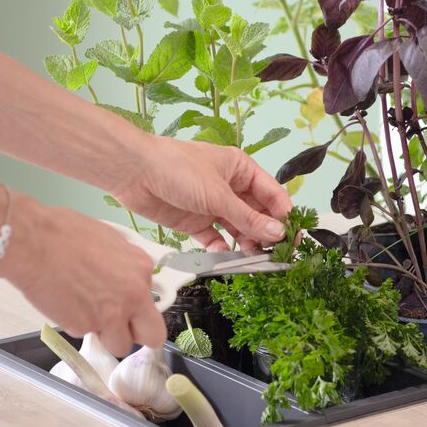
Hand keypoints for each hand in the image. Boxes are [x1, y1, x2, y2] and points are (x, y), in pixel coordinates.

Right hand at [0, 203, 165, 355]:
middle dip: (136, 334)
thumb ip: (125, 267)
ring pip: (119, 345)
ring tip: (85, 311)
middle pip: (152, 336)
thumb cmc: (63, 233)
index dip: (138, 309)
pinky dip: (76, 324)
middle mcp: (133, 295)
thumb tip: (124, 278)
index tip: (129, 310)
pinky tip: (65, 302)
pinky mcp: (83, 327)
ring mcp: (110, 315)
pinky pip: (85, 333)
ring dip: (106, 335)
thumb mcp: (109, 241)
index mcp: (141, 269)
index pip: (155, 304)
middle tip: (120, 326)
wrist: (33, 241)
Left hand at [111, 136, 292, 250]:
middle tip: (274, 254)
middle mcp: (229, 187)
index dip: (283, 216)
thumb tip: (276, 232)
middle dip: (266, 234)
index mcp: (241, 169)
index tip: (292, 237)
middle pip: (257, 215)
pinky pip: (215, 239)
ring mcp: (212, 205)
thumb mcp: (218, 194)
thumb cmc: (175, 167)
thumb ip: (247, 217)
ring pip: (238, 229)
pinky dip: (221, 249)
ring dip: (246, 244)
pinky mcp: (195, 222)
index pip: (272, 195)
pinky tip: (224, 255)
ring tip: (252, 259)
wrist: (134, 172)